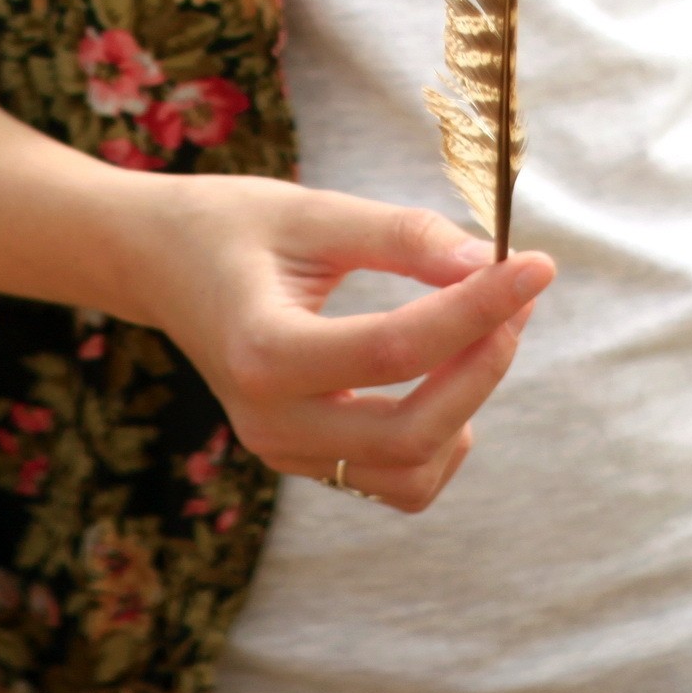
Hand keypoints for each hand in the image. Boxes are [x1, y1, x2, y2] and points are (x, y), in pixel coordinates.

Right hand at [113, 175, 553, 511]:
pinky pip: (395, 479)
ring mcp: (282, 450)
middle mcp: (269, 419)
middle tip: (516, 297)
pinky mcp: (299, 460)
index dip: (479, 308)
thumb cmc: (230, 226)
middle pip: (413, 431)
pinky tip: (438, 374)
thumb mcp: (314, 212)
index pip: (397, 349)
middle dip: (483, 365)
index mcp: (263, 351)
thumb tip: (492, 263)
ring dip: (466, 408)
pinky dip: (438, 437)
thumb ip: (403, 237)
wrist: (156, 264)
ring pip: (411, 473)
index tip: (535, 264)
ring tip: (479, 334)